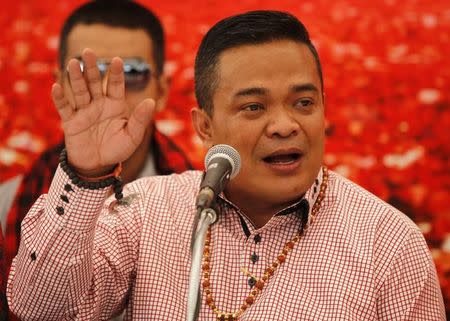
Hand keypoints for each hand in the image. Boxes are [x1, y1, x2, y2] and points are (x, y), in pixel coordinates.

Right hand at [51, 48, 154, 176]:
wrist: (98, 165)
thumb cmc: (117, 149)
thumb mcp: (133, 136)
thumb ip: (140, 119)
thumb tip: (151, 101)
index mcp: (115, 105)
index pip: (116, 86)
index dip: (116, 73)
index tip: (117, 60)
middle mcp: (99, 105)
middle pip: (95, 83)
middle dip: (91, 68)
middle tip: (88, 51)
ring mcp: (84, 112)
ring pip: (80, 92)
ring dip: (76, 78)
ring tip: (73, 62)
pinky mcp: (71, 122)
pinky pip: (65, 108)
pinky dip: (60, 98)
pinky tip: (57, 87)